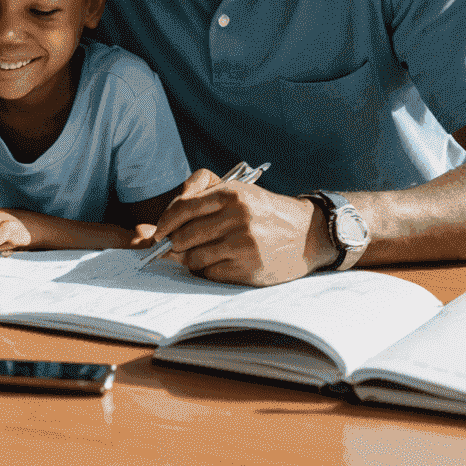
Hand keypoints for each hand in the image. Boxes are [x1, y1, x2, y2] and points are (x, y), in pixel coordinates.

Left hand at [146, 170, 329, 285]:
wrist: (306, 234)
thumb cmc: (264, 211)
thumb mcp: (238, 191)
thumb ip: (201, 195)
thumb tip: (167, 220)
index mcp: (232, 194)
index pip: (183, 208)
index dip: (165, 222)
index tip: (158, 231)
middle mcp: (238, 218)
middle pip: (184, 235)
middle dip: (174, 244)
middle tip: (173, 247)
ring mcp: (243, 245)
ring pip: (194, 257)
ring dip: (189, 259)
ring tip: (197, 255)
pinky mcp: (249, 269)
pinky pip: (210, 273)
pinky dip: (206, 271)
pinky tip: (215, 264)